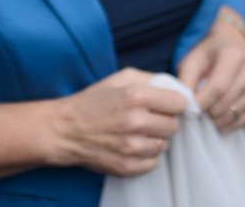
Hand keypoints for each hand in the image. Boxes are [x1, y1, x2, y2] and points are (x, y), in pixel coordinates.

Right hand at [49, 67, 186, 176]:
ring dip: (154, 139)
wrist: (65, 129)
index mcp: (135, 96)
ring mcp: (132, 147)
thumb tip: (178, 89)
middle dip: (163, 121)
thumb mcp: (120, 78)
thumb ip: (152, 79)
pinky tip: (132, 145)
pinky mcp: (128, 166)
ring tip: (137, 132)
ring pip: (164, 145)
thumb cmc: (93, 101)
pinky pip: (154, 163)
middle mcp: (136, 122)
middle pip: (174, 125)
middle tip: (148, 118)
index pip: (179, 103)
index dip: (173, 103)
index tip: (166, 104)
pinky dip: (146, 155)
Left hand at [176, 9, 244, 131]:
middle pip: (227, 102)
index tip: (189, 108)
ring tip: (205, 115)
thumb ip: (186, 82)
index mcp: (233, 55)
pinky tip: (218, 121)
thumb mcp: (191, 61)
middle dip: (208, 112)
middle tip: (195, 112)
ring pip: (235, 113)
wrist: (227, 50)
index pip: (218, 87)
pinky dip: (230, 125)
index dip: (202, 102)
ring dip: (217, 120)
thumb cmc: (206, 57)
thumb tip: (185, 105)